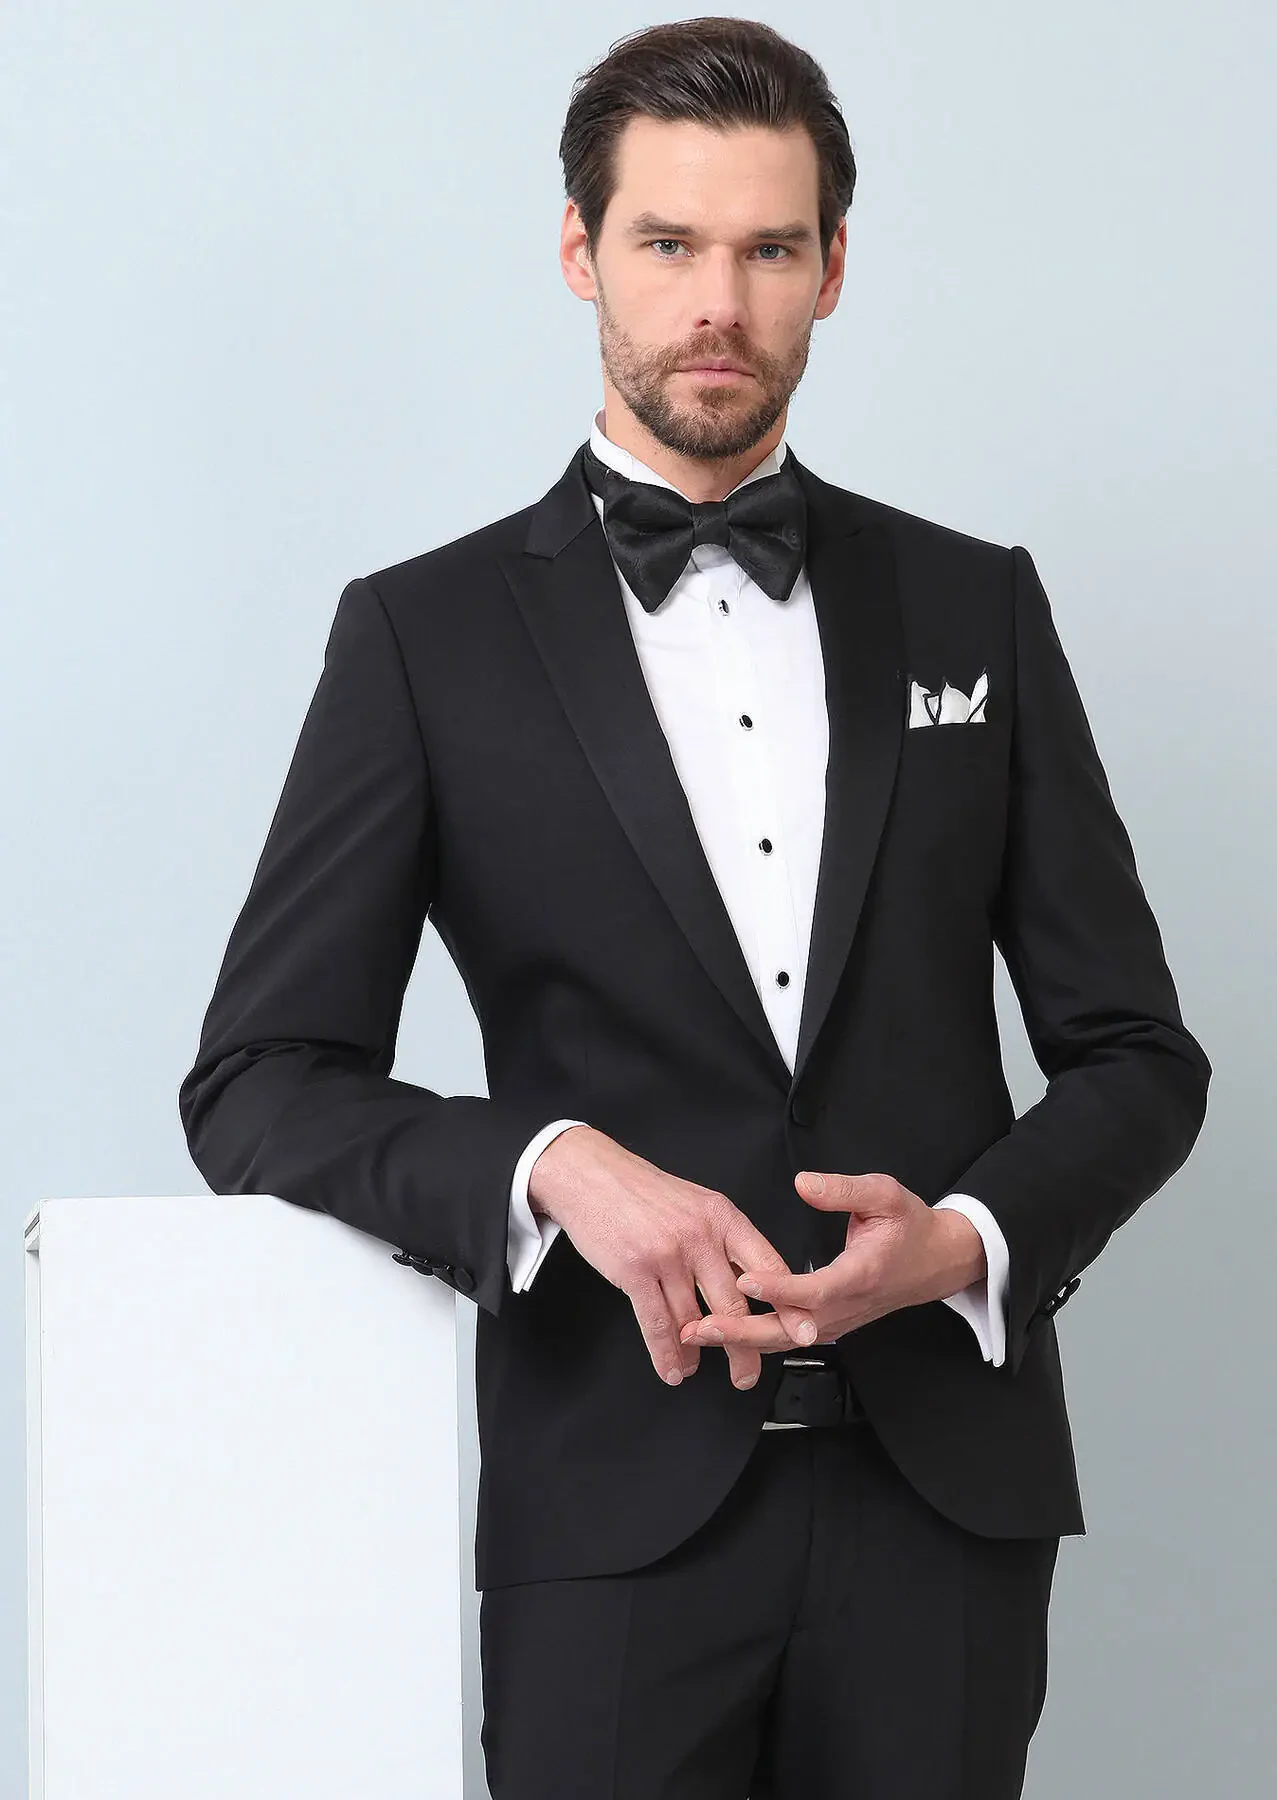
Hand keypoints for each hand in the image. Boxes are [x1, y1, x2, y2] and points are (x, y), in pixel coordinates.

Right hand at [526, 1126, 820, 1390]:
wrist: (592, 1175)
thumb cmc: (643, 1192)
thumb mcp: (697, 1204)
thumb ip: (725, 1240)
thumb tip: (752, 1281)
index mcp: (723, 1217)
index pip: (768, 1266)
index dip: (788, 1304)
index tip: (803, 1329)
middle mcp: (700, 1236)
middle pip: (735, 1304)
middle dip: (746, 1347)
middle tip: (749, 1372)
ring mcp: (667, 1254)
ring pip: (695, 1321)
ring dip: (699, 1355)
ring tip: (698, 1370)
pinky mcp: (635, 1271)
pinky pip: (657, 1324)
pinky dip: (666, 1354)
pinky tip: (672, 1368)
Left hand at [680, 1170, 987, 1353]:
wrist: (938, 1260)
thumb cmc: (911, 1226)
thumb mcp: (885, 1194)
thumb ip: (844, 1189)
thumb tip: (804, 1184)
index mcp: (861, 1275)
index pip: (815, 1290)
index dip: (779, 1289)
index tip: (745, 1281)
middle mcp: (846, 1306)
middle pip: (790, 1329)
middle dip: (743, 1331)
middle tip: (701, 1327)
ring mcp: (837, 1321)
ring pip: (786, 1339)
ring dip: (742, 1339)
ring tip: (699, 1333)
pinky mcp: (829, 1324)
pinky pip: (790, 1337)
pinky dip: (756, 1338)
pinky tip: (725, 1332)